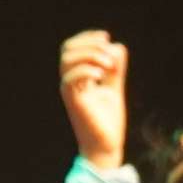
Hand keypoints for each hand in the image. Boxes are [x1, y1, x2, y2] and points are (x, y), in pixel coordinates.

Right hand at [59, 30, 129, 172]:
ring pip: (67, 61)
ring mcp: (70, 92)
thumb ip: (114, 68)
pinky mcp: (73, 102)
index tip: (106, 38)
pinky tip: (102, 76)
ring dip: (90, 56)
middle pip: (67, 50)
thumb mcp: (114, 87)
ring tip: (109, 66)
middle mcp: (70, 83)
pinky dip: (86, 71)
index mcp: (77, 77)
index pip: (71, 48)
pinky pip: (70, 80)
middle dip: (90, 44)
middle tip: (110, 57)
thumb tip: (116, 46)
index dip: (87, 37)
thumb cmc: (107, 120)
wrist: (106, 145)